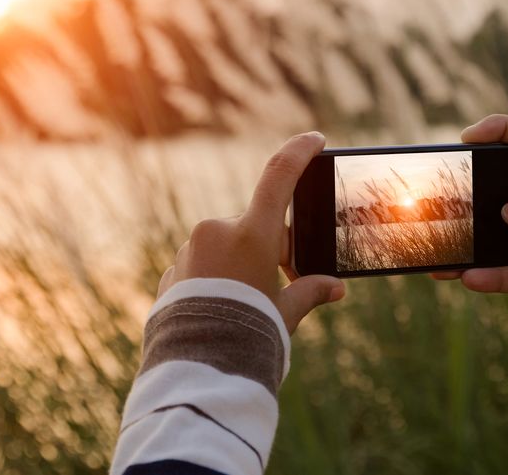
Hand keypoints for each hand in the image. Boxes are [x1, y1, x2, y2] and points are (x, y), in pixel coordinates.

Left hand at [157, 132, 345, 333]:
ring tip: (244, 304)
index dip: (299, 152)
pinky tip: (220, 307)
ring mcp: (190, 249)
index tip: (314, 138)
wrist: (194, 368)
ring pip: (225, 246)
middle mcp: (217, 232)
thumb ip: (308, 292)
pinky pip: (201, 264)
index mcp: (251, 234)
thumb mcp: (284, 313)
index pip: (279, 175)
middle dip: (269, 247)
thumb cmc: (246, 335)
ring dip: (239, 264)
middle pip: (254, 226)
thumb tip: (334, 288)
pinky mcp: (173, 270)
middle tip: (280, 280)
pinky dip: (215, 278)